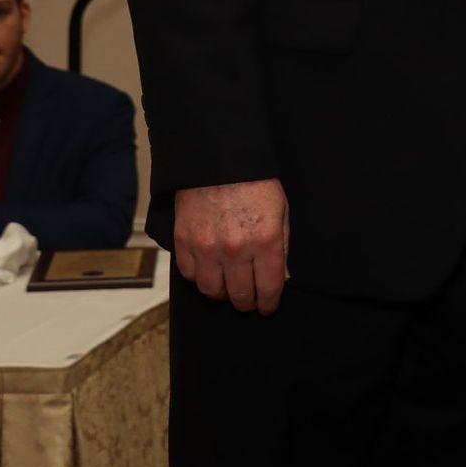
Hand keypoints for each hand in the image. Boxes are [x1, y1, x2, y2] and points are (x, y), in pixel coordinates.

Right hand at [173, 178, 290, 314]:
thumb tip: (281, 278)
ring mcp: (206, 248)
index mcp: (265, 240)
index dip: (269, 303)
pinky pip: (190, 275)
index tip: (268, 306)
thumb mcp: (282, 211)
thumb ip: (282, 247)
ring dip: (222, 293)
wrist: (218, 160)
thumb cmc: (255, 182)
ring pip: (212, 292)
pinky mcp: (184, 242)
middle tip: (250, 299)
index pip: (269, 288)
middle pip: (240, 296)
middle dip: (248, 302)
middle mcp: (235, 249)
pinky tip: (209, 270)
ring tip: (229, 287)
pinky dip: (200, 278)